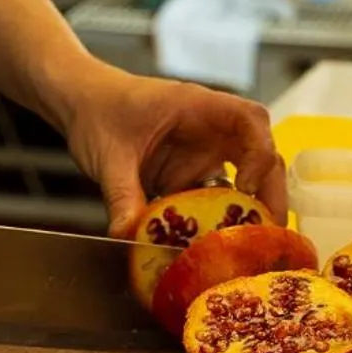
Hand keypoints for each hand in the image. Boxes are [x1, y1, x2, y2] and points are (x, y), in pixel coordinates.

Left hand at [57, 58, 287, 236]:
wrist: (81, 102)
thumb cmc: (98, 110)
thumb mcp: (108, 154)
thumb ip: (120, 193)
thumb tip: (126, 235)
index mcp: (197, 107)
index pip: (250, 120)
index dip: (259, 152)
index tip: (245, 187)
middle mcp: (210, 128)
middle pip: (261, 153)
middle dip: (271, 191)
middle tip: (269, 233)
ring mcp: (203, 151)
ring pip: (244, 177)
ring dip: (251, 210)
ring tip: (253, 248)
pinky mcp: (191, 173)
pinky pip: (215, 197)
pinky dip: (219, 221)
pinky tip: (214, 249)